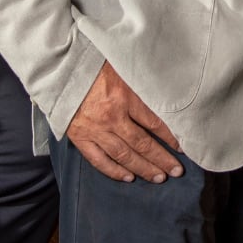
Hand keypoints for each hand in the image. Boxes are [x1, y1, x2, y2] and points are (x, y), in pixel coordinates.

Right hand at [66, 61, 183, 183]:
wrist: (59, 69)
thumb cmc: (93, 64)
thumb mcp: (121, 66)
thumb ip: (140, 82)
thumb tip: (164, 92)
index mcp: (123, 96)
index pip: (154, 122)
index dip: (170, 136)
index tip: (182, 147)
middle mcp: (111, 116)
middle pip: (141, 143)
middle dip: (161, 159)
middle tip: (177, 171)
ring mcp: (95, 129)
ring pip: (123, 155)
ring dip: (143, 168)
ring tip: (159, 178)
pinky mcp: (80, 137)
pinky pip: (98, 159)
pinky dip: (113, 170)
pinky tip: (128, 177)